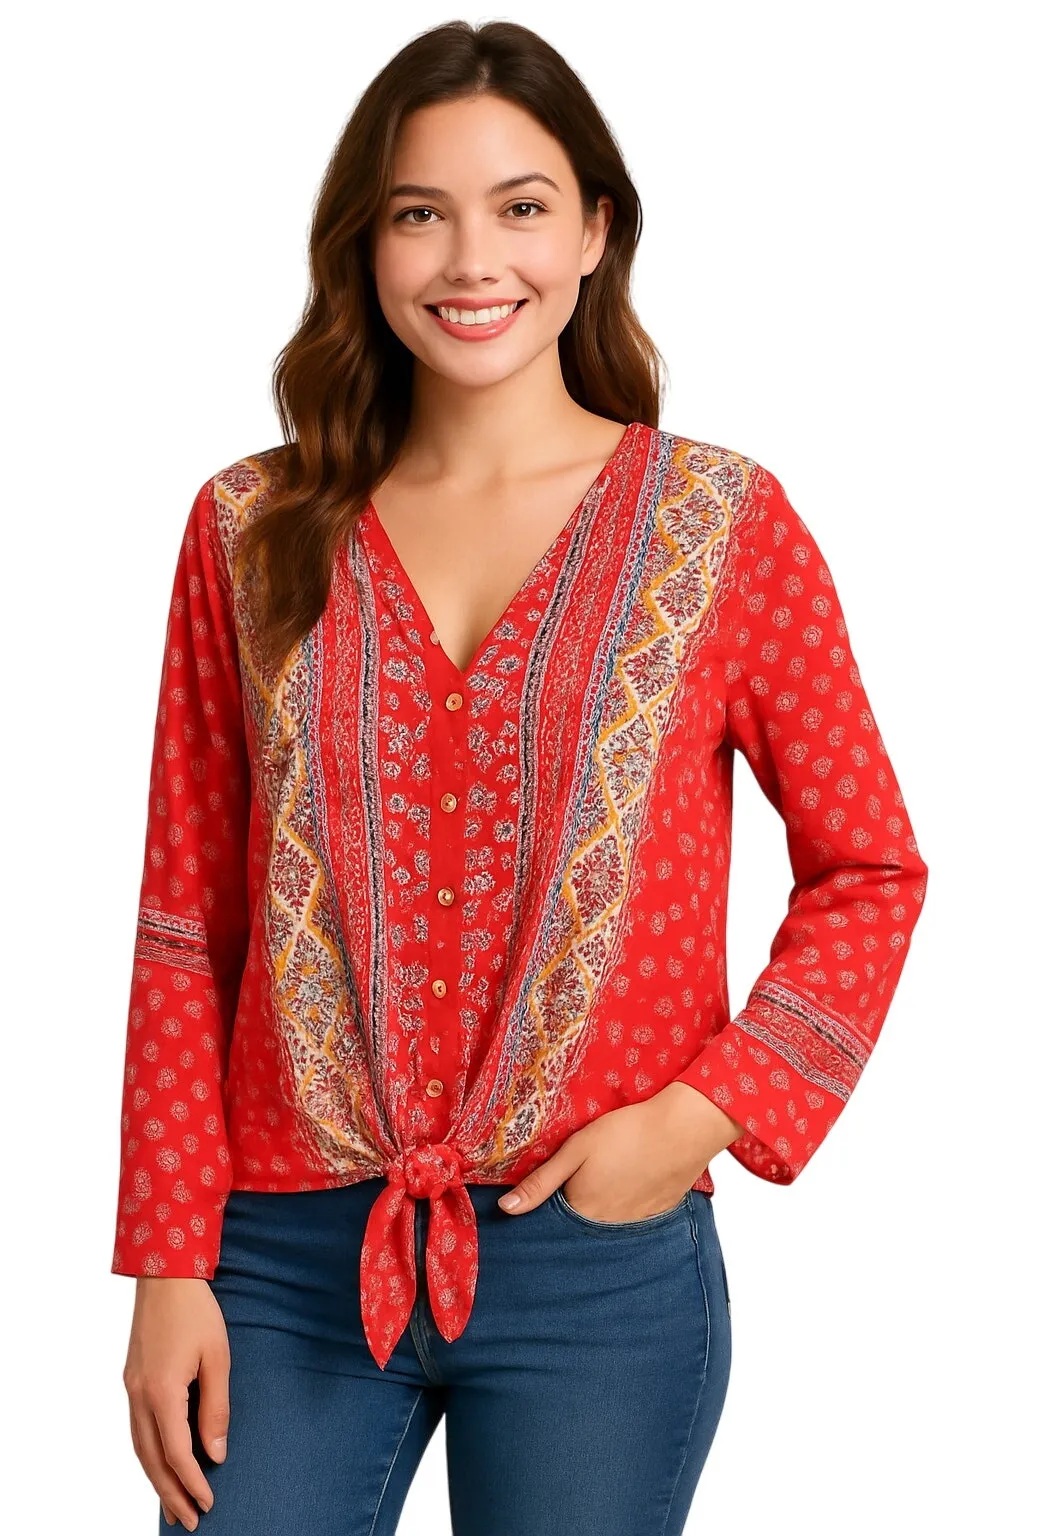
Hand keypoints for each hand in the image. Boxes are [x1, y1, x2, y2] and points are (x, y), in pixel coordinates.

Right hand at [122, 1278, 229, 1530]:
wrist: (165, 1274)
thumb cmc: (197, 1311)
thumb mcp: (218, 1357)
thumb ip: (216, 1408)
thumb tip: (215, 1455)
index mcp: (161, 1391)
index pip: (176, 1453)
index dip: (192, 1482)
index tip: (208, 1505)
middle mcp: (138, 1395)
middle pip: (150, 1459)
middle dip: (170, 1493)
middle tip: (188, 1522)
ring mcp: (131, 1388)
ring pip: (139, 1448)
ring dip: (156, 1479)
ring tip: (173, 1505)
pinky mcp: (132, 1380)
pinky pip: (137, 1429)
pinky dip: (148, 1455)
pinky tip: (160, 1465)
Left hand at [497, 1083, 744, 1219]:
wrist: (682, 1130)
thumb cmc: (626, 1133)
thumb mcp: (576, 1150)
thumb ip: (541, 1182)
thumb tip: (506, 1210)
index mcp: (582, 1210)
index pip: (553, 1220)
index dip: (546, 1206)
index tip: (543, 1190)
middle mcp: (606, 1226)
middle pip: (579, 1224)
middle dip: (572, 1209)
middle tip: (580, 1177)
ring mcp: (634, 1223)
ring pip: (605, 1223)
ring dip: (599, 1209)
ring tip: (604, 1178)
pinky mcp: (656, 1214)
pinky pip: (631, 1219)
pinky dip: (624, 1206)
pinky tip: (628, 1182)